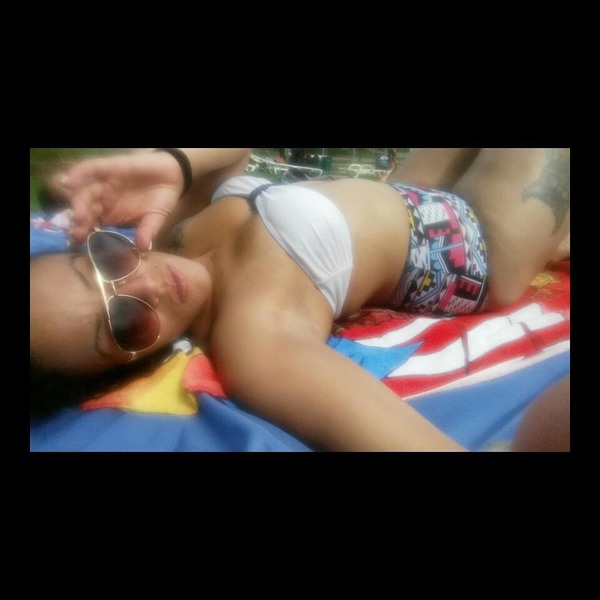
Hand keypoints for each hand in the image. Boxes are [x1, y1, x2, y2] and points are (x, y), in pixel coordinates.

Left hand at [63, 151, 183, 251]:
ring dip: (78, 202)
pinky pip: (90, 168)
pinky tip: (70, 181)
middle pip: (84, 209)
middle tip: (77, 232)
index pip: (91, 224)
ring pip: (84, 191)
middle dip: (79, 221)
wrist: (172, 177)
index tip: (79, 243)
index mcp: (110, 215)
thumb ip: (148, 231)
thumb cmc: (161, 201)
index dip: (83, 233)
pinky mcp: (109, 167)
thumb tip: (144, 248)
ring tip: (77, 215)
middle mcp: (102, 199)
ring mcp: (104, 183)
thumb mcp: (155, 219)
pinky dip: (79, 173)